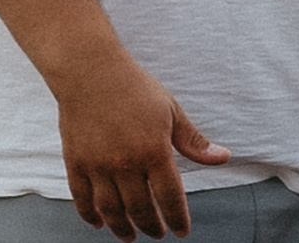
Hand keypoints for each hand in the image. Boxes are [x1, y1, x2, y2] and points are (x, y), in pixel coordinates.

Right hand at [54, 58, 230, 240]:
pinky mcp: (76, 163)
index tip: (182, 231)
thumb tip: (223, 158)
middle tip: (157, 234)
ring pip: (111, 210)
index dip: (178, 219)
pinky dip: (90, 216)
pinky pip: (82, 199)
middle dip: (152, 227)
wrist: (91, 72)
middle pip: (140, 210)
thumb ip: (194, 142)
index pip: (170, 197)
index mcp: (154, 151)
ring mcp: (98, 165)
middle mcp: (125, 163)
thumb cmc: (136, 89)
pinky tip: (99, 223)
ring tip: (130, 236)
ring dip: (122, 229)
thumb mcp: (172, 112)